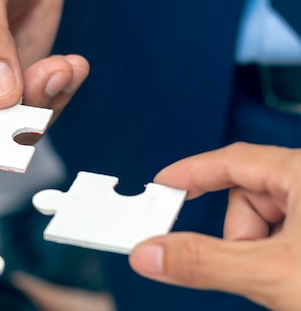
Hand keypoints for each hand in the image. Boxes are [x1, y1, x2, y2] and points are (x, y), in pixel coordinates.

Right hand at [129, 143, 300, 310]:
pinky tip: (292, 276)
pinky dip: (278, 254)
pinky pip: (285, 232)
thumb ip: (204, 262)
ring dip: (261, 249)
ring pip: (266, 218)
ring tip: (283, 277)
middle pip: (247, 196)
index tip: (162, 186)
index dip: (190, 173)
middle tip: (253, 265)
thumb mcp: (271, 273)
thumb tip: (150, 252)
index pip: (230, 159)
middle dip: (241, 235)